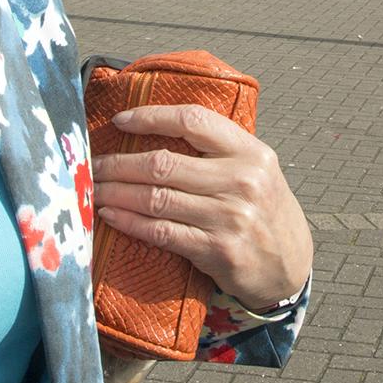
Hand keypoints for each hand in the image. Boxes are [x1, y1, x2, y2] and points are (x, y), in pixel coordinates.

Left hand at [91, 104, 312, 308]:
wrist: (290, 266)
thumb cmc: (264, 210)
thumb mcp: (257, 170)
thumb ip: (219, 150)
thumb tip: (156, 128)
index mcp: (251, 152)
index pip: (193, 120)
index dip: (151, 117)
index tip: (120, 120)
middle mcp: (242, 181)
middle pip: (163, 163)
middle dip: (118, 163)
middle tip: (92, 164)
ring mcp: (230, 218)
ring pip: (156, 198)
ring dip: (116, 193)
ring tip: (94, 189)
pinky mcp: (217, 251)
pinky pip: (161, 232)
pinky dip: (129, 222)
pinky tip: (111, 215)